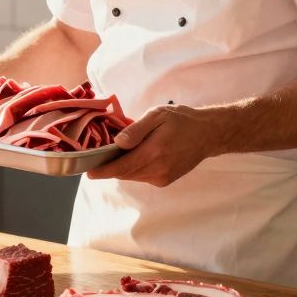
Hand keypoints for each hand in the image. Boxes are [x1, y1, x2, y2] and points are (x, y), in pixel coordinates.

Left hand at [86, 104, 223, 185]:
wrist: (207, 134)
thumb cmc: (181, 121)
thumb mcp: (157, 116)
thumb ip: (136, 130)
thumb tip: (117, 143)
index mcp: (154, 153)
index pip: (121, 168)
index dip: (103, 171)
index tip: (88, 172)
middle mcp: (158, 170)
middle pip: (124, 173)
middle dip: (110, 166)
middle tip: (101, 153)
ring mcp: (162, 178)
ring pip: (132, 176)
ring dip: (122, 167)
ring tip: (120, 151)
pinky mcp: (165, 180)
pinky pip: (141, 176)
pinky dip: (134, 168)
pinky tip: (137, 154)